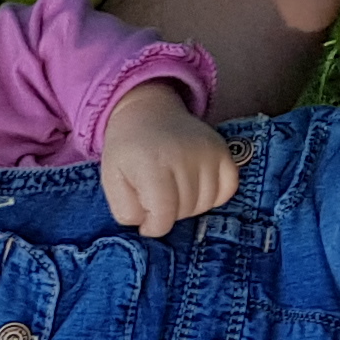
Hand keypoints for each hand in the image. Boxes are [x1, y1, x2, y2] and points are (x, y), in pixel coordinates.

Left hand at [99, 82, 238, 238]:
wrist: (148, 113)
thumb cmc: (128, 151)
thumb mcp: (111, 181)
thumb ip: (125, 210)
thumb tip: (150, 226)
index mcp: (153, 165)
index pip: (164, 215)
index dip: (153, 226)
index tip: (145, 220)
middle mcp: (185, 156)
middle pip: (185, 211)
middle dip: (169, 214)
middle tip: (156, 197)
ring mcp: (208, 153)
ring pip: (206, 204)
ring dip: (189, 206)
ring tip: (173, 190)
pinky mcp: (223, 151)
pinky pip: (227, 189)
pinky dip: (213, 195)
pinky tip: (195, 187)